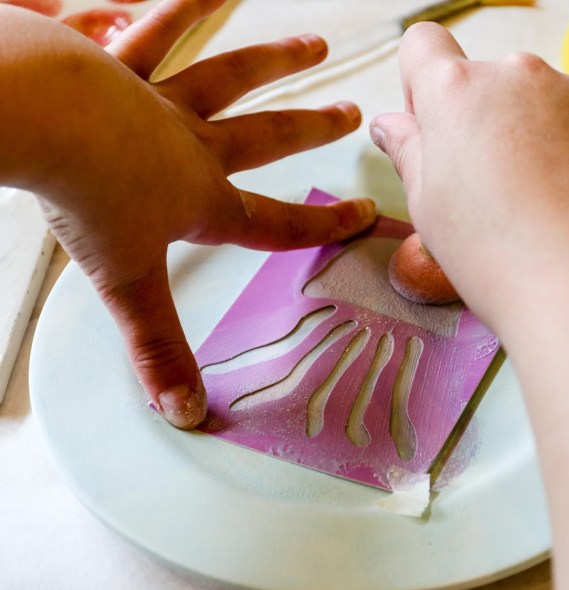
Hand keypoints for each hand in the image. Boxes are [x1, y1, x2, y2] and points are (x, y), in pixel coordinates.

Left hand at [0, 1, 375, 427]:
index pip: (277, 222)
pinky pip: (159, 25)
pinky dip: (186, 3)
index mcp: (203, 199)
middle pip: (267, 136)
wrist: (50, 121)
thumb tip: (187, 415)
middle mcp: (194, 143)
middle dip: (312, 128)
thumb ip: (160, 348)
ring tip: (310, 43)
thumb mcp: (126, 285)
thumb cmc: (90, 198)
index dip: (324, 224)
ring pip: (228, 73)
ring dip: (274, 59)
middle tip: (350, 111)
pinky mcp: (120, 62)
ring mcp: (161, 97)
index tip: (365, 214)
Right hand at [369, 23, 568, 333]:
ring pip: (549, 92)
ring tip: (553, 195)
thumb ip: (410, 152)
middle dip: (488, 119)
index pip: (424, 46)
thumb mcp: (430, 209)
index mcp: (455, 92)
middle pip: (490, 78)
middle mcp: (516, 73)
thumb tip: (391, 124)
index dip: (423, 85)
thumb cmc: (496, 258)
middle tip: (497, 187)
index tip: (437, 128)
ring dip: (544, 125)